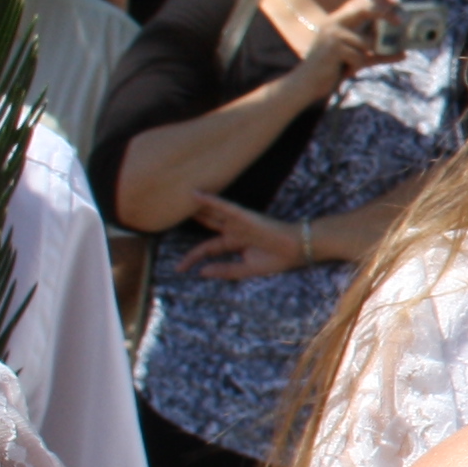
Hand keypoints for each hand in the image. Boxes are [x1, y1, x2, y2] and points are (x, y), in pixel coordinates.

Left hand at [180, 193, 318, 279]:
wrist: (300, 249)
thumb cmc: (279, 259)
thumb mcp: (247, 269)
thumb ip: (225, 270)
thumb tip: (202, 272)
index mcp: (235, 243)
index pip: (207, 248)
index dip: (192, 257)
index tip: (179, 269)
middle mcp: (234, 229)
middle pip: (206, 224)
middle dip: (189, 222)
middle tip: (167, 216)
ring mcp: (239, 221)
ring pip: (211, 212)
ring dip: (195, 208)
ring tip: (175, 201)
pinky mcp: (246, 216)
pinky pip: (225, 207)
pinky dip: (211, 201)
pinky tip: (196, 194)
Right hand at [294, 0, 397, 91]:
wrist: (309, 83)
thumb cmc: (335, 68)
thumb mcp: (360, 58)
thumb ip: (379, 54)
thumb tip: (403, 53)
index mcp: (339, 20)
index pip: (360, 1)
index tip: (397, 1)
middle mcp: (334, 22)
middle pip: (365, 10)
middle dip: (385, 14)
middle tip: (400, 21)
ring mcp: (332, 33)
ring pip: (367, 42)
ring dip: (365, 57)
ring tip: (351, 65)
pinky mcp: (333, 47)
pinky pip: (360, 56)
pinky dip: (357, 66)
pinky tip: (345, 70)